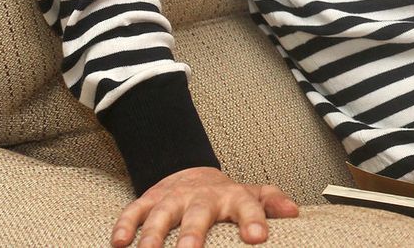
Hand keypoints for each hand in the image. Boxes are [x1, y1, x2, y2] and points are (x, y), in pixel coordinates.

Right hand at [112, 166, 298, 247]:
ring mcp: (173, 199)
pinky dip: (124, 226)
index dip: (254, 220)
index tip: (258, 238)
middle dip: (193, 233)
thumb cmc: (228, 196)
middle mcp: (201, 197)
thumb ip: (273, 202)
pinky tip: (118, 243)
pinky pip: (133, 212)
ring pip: (160, 215)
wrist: (192, 173)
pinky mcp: (148, 201)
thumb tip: (294, 212)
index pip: (248, 206)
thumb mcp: (254, 194)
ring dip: (152, 234)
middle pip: (198, 214)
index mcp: (232, 197)